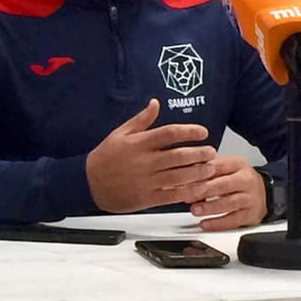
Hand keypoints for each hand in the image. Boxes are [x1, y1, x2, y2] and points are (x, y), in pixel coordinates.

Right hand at [85, 99, 216, 213]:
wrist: (88, 183)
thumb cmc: (105, 157)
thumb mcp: (120, 133)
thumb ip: (141, 120)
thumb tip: (155, 103)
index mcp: (138, 143)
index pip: (169, 134)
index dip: (189, 132)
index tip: (203, 132)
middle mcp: (144, 161)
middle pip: (179, 156)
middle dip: (200, 154)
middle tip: (211, 152)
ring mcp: (146, 181)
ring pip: (180, 176)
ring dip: (199, 172)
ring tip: (210, 168)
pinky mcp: (147, 198)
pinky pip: (173, 195)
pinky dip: (189, 192)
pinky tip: (199, 188)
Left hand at [186, 156, 267, 230]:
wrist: (263, 192)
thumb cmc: (237, 178)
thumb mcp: (224, 167)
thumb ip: (205, 169)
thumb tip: (181, 174)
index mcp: (236, 164)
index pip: (217, 166)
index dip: (200, 174)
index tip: (185, 179)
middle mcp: (246, 180)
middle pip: (224, 185)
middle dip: (204, 191)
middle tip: (187, 196)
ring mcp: (250, 198)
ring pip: (229, 203)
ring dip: (210, 207)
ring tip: (195, 210)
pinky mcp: (251, 214)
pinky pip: (234, 220)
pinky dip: (218, 223)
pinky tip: (206, 224)